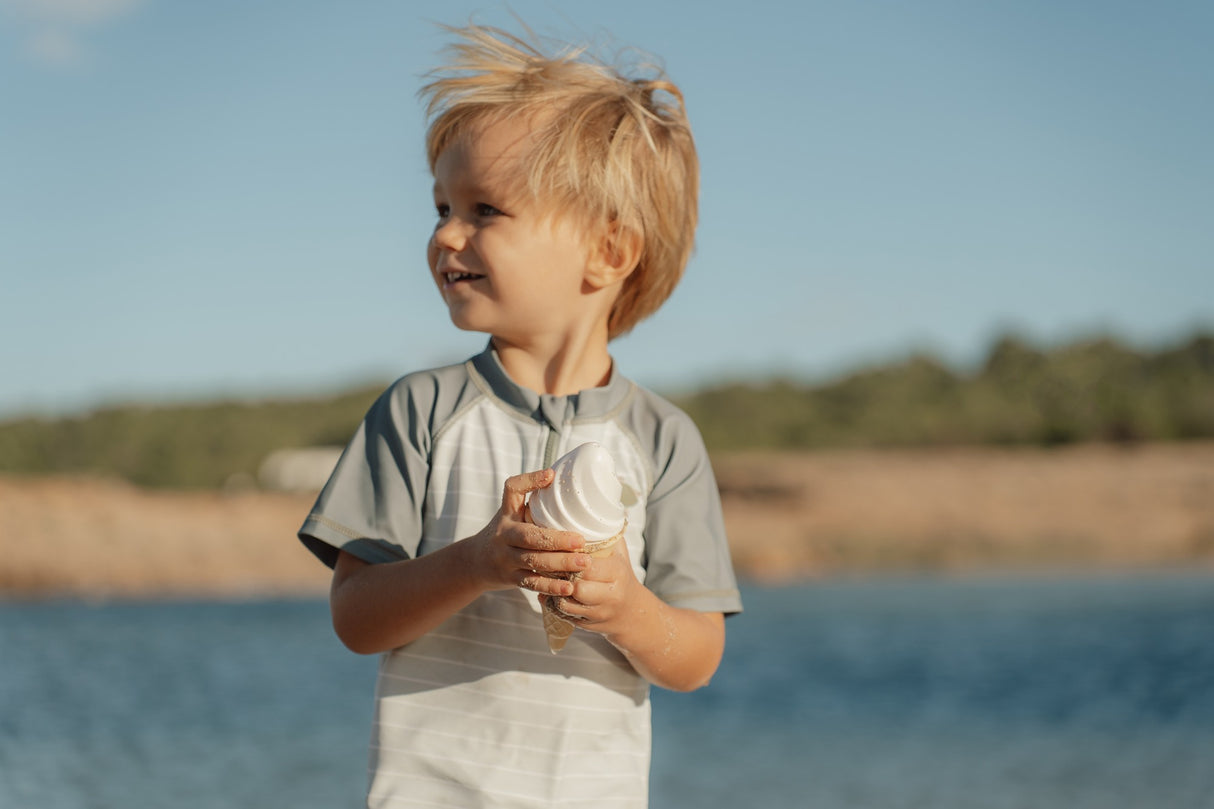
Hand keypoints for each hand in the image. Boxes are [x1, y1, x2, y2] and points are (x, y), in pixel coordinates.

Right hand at [468, 469, 590, 596]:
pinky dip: (550, 586)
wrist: (474, 562)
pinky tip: (568, 587)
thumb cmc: (506, 534)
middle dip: (557, 539)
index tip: (550, 475)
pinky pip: (531, 582)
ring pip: (533, 560)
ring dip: (560, 563)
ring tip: (584, 563)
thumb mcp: (512, 515)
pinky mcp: (509, 577)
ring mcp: (505, 557)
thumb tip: (570, 487)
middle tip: (581, 541)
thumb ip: (536, 507)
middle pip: (529, 535)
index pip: (512, 490)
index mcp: (506, 513)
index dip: (530, 480)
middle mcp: (503, 534)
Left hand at [538, 540, 642, 638]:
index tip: (556, 547)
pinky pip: (562, 615)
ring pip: (565, 603)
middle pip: (575, 585)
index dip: (569, 557)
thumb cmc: (620, 574)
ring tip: (542, 577)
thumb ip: (606, 531)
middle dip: (559, 574)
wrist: (632, 612)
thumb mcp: (619, 552)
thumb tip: (594, 500)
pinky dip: (551, 604)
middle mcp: (609, 595)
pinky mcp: (586, 625)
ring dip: (552, 591)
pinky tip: (546, 592)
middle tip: (542, 561)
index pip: (587, 565)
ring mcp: (597, 613)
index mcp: (616, 572)